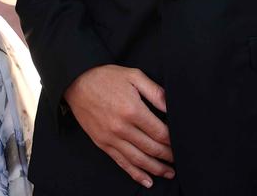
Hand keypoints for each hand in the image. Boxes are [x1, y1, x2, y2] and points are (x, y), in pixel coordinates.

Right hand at [64, 65, 174, 187]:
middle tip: (178, 159)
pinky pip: (121, 162)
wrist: (76, 82)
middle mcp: (122, 128)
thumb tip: (171, 106)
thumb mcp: (133, 76)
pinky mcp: (102, 143)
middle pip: (151, 148)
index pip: (160, 133)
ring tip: (168, 173)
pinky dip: (135, 174)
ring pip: (138, 160)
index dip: (173, 141)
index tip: (181, 143)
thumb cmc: (105, 77)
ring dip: (156, 169)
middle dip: (168, 156)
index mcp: (133, 110)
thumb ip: (154, 91)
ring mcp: (111, 138)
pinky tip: (147, 180)